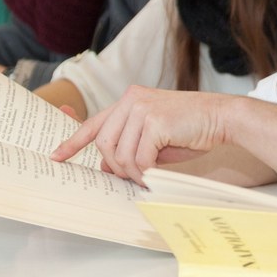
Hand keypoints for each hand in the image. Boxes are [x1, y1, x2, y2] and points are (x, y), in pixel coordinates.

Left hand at [49, 85, 230, 183]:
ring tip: (149, 175)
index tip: (56, 156)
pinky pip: (139, 159)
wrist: (221, 117)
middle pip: (104, 144)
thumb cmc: (190, 129)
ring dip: (133, 173)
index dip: (73, 142)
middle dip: (116, 166)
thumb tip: (106, 166)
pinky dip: (146, 173)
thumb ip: (129, 146)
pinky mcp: (154, 121)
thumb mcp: (154, 138)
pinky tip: (156, 172)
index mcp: (129, 100)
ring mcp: (142, 108)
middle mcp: (131, 100)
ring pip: (120, 154)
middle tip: (134, 176)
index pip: (94, 123)